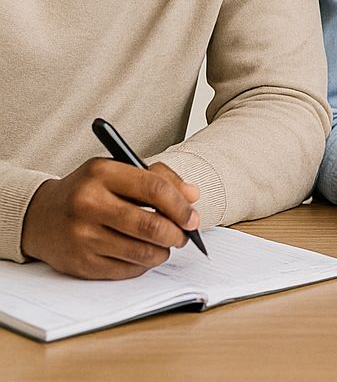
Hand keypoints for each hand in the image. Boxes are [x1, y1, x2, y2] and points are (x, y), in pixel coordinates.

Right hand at [20, 159, 200, 278]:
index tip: (192, 217)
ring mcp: (81, 236)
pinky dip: (143, 265)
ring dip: (163, 251)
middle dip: (176, 234)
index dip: (181, 206)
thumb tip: (193, 196)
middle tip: (184, 235)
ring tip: (165, 245)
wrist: (39, 216)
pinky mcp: (79, 263)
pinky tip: (143, 255)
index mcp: (101, 174)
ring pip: (141, 252)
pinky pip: (126, 270)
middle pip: (150, 225)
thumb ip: (160, 177)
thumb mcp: (118, 171)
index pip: (155, 189)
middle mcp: (88, 204)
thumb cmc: (89, 191)